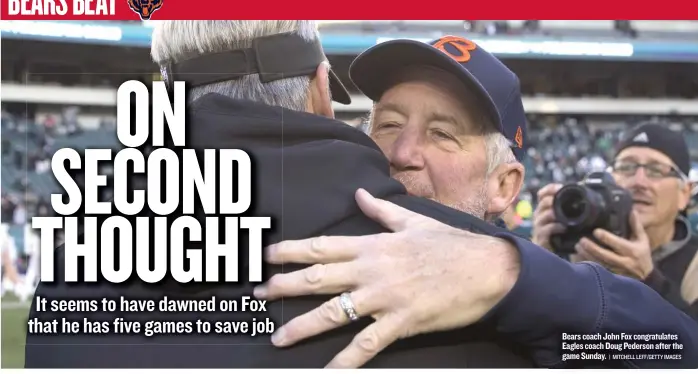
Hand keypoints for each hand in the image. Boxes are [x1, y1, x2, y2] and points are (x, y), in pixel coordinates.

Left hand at [255, 188, 519, 367]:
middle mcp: (371, 270)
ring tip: (278, 337)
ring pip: (334, 312)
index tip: (267, 254)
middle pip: (318, 277)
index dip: (292, 250)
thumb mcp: (413, 220)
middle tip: (258, 293)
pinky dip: (346, 360)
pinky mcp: (401, 322)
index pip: (322, 245)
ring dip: (303, 325)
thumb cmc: (450, 244)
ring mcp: (384, 297)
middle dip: (284, 285)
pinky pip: (367, 344)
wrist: (487, 269)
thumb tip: (359, 194)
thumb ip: (380, 210)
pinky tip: (327, 372)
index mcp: (373, 244)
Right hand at [531, 183, 565, 250]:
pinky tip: (564, 227)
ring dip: (553, 213)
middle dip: (552, 199)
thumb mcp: (564, 218)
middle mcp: (539, 216)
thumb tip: (583, 192)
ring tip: (563, 214)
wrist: (556, 252)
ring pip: (542, 216)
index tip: (561, 187)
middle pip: (543, 202)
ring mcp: (539, 227)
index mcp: (544, 208)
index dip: (550, 189)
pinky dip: (554, 227)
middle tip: (563, 199)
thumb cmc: (562, 233)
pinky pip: (545, 230)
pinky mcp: (541, 239)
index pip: (542, 194)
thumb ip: (568, 207)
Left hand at [574, 210, 653, 279]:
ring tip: (577, 247)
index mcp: (632, 251)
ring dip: (586, 256)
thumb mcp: (642, 240)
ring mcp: (617, 271)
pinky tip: (577, 257)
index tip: (595, 231)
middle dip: (592, 248)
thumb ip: (636, 226)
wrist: (646, 277)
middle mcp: (624, 262)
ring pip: (599, 264)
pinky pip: (597, 272)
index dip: (606, 238)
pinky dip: (586, 264)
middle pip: (605, 255)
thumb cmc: (642, 255)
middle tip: (581, 240)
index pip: (618, 244)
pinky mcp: (611, 277)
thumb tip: (632, 211)